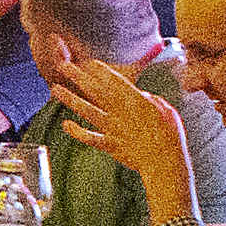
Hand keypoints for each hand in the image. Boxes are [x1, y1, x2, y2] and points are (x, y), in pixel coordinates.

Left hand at [51, 56, 195, 221]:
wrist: (166, 163)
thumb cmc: (170, 136)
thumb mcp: (165, 109)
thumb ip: (149, 99)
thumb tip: (140, 95)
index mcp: (136, 101)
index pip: (114, 81)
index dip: (100, 71)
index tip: (89, 63)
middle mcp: (121, 112)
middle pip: (95, 90)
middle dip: (78, 77)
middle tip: (62, 66)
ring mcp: (113, 128)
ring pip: (87, 110)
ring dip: (70, 99)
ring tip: (55, 89)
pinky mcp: (110, 145)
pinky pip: (90, 137)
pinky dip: (77, 131)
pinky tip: (65, 125)